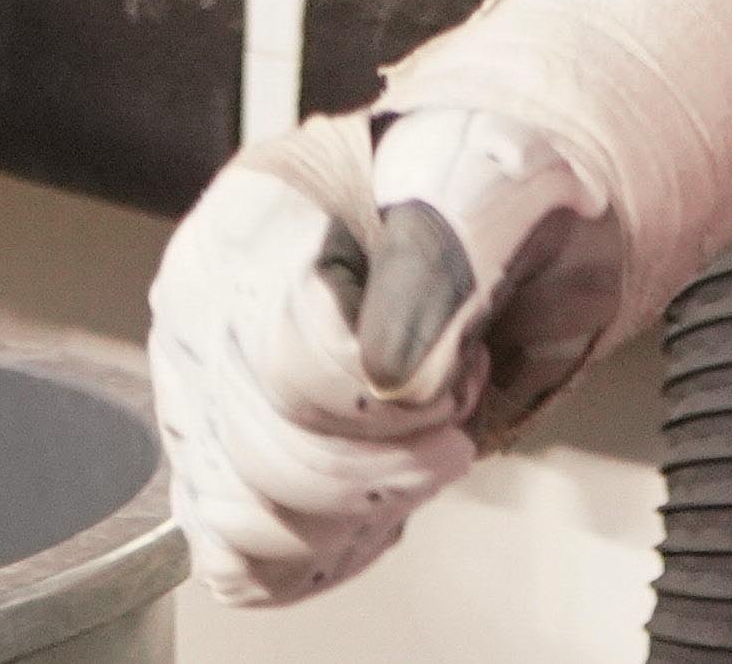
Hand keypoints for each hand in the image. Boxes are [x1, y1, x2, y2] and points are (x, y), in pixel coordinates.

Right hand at [140, 0, 731, 608]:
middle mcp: (213, 309)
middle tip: (458, 407)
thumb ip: (444, 259)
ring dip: (357, 508)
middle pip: (265, 452)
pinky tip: (381, 500)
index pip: (290, 361)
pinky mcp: (229, 459)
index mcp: (256, 218)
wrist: (520, 210)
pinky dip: (320, 551)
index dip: (391, 392)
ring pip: (246, 516)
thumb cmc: (498, 180)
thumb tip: (392, 369)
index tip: (460, 370)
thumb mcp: (494, 177)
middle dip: (387, 455)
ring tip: (423, 445)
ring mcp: (211, 391)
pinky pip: (241, 555)